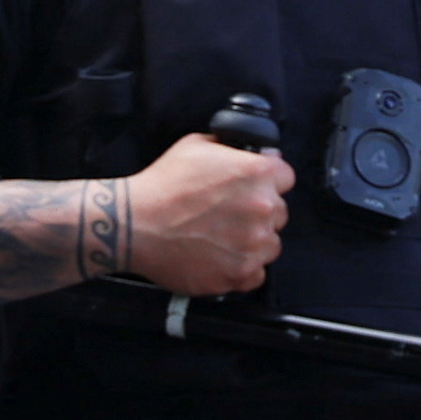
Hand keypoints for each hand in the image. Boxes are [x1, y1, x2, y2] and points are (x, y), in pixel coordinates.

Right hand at [123, 131, 292, 295]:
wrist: (134, 225)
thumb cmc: (162, 185)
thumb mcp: (197, 146)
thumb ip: (231, 149)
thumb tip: (254, 153)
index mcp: (257, 174)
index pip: (286, 178)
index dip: (269, 182)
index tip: (254, 188)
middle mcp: (262, 208)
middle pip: (279, 213)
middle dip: (258, 213)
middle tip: (229, 215)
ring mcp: (253, 244)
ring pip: (270, 245)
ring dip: (252, 242)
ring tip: (222, 238)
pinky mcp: (239, 273)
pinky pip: (256, 274)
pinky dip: (241, 268)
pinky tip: (220, 257)